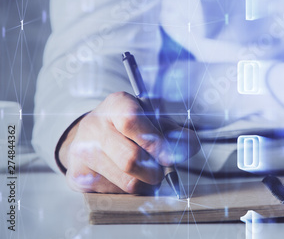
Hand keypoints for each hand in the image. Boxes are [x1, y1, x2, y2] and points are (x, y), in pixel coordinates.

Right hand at [58, 92, 198, 193]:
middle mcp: (94, 125)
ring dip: (144, 183)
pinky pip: (114, 193)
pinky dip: (128, 190)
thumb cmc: (129, 126)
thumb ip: (173, 130)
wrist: (90, 135)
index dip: (155, 142)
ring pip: (126, 181)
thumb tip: (191, 145)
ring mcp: (82, 151)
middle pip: (130, 159)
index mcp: (116, 104)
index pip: (132, 121)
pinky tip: (124, 177)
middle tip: (160, 171)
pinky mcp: (77, 175)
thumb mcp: (152, 119)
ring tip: (144, 173)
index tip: (168, 156)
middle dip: (154, 171)